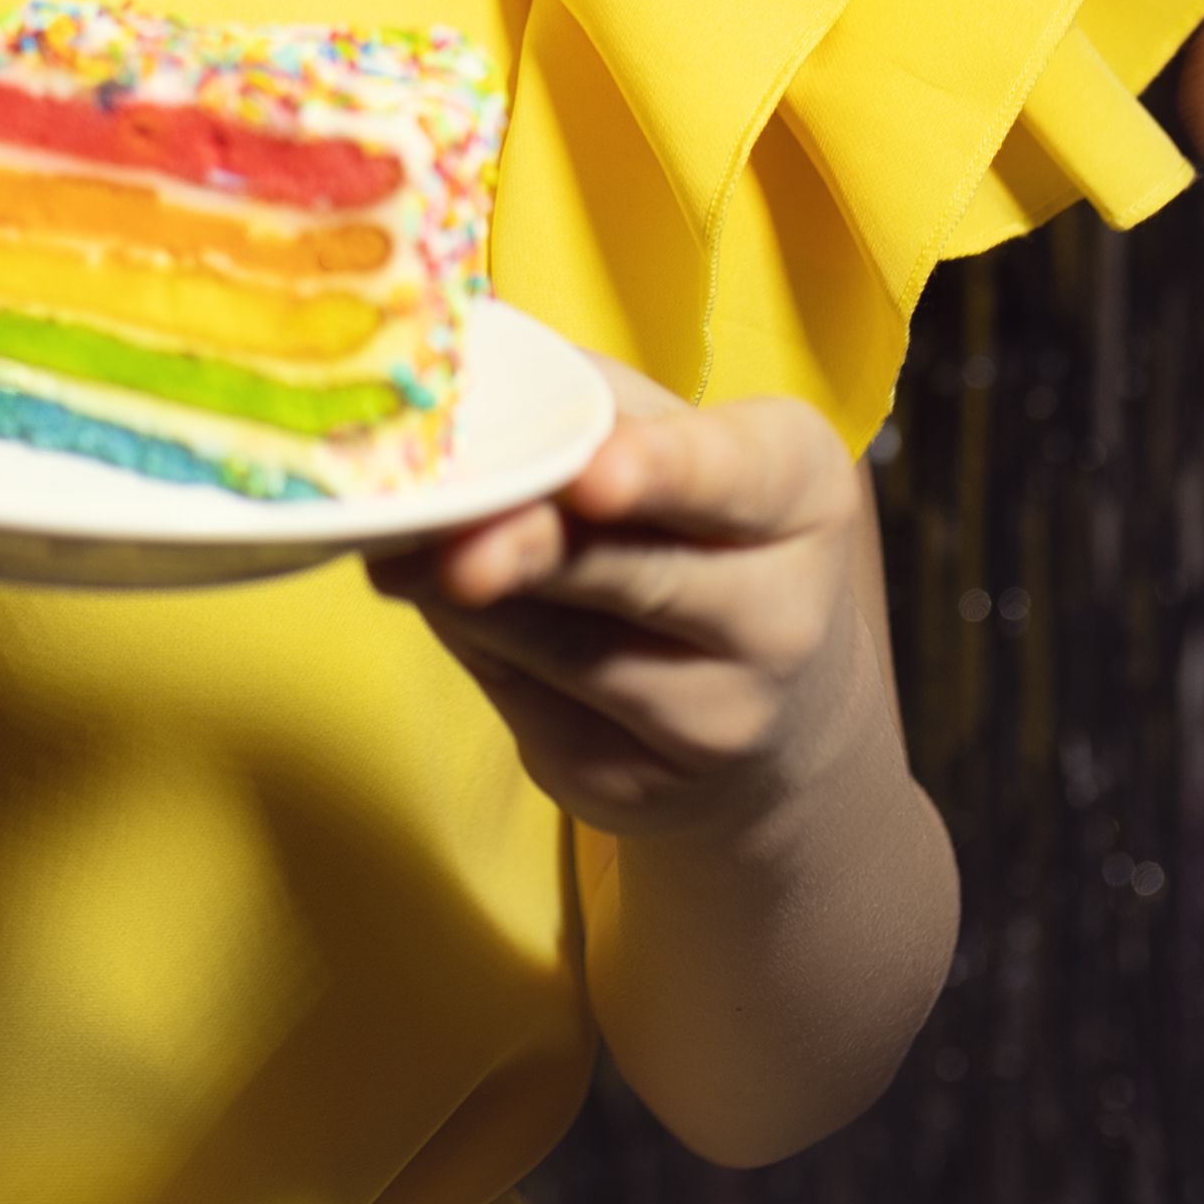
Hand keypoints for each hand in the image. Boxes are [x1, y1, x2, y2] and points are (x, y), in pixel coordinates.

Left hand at [369, 356, 905, 842]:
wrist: (765, 704)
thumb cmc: (690, 526)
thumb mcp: (672, 442)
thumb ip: (583, 419)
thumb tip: (448, 425)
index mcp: (801, 490)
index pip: (735, 475)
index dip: (661, 472)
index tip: (593, 475)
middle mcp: (784, 611)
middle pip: (640, 574)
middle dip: (538, 552)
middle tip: (456, 544)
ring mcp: (715, 715)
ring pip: (564, 647)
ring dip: (468, 597)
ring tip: (402, 555)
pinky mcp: (629, 783)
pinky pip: (521, 704)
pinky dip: (471, 646)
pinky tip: (453, 609)